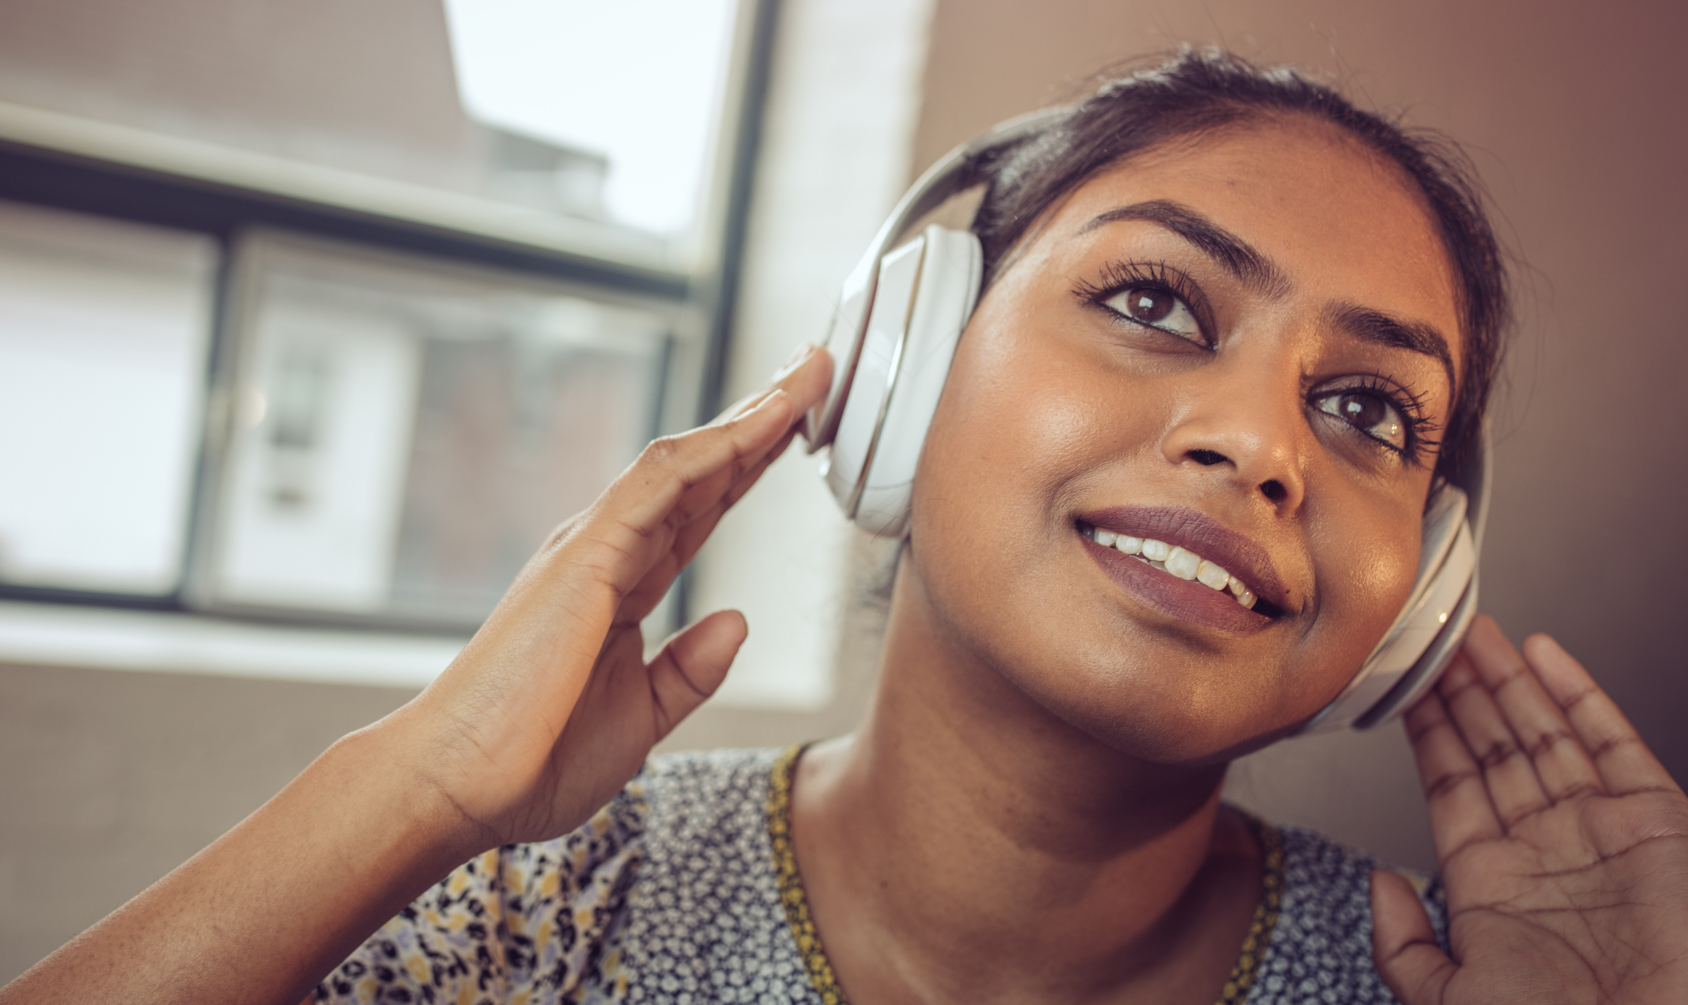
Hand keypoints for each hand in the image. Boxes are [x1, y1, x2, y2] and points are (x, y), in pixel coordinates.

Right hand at [387, 343, 831, 849]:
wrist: (463, 785)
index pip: (699, 510)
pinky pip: (657, 484)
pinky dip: (712, 447)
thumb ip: (688, 670)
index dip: (750, 467)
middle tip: (816, 371)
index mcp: (620, 587)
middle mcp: (606, 552)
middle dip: (760, 421)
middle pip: (699, 472)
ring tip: (805, 376)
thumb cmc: (534, 758)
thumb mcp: (641, 717)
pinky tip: (759, 421)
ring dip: (748, 416)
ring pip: (684, 461)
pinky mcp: (586, 555)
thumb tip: (737, 623)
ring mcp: (593, 547)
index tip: (799, 431)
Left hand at [1372, 615, 1687, 1003]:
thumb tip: (1377, 882)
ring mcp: (1600, 832)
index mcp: (1491, 885)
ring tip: (1474, 631)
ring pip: (1544, 735)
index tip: (1400, 685)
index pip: (1450, 786)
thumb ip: (1401, 945)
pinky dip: (1579, 695)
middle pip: (1494, 748)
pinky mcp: (1657, 823)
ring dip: (1509, 680)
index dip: (1427, 732)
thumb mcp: (1450, 1000)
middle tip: (1432, 636)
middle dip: (1463, 692)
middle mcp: (1544, 850)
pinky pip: (1614, 744)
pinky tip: (1545, 654)